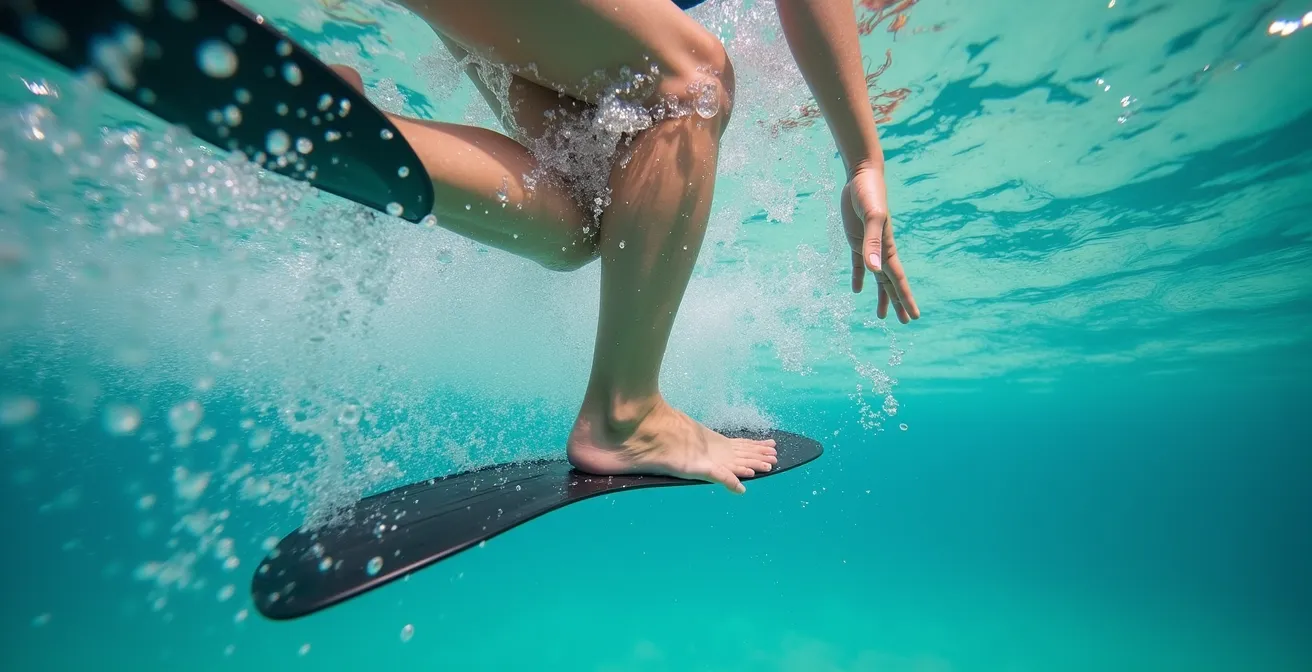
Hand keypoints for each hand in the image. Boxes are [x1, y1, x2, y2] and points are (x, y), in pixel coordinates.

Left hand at [842, 167, 919, 323]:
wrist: (861, 176)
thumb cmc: (870, 194)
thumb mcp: (872, 218)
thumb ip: (872, 243)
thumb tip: (874, 270)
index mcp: (888, 249)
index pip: (899, 280)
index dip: (906, 299)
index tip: (914, 316)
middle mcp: (881, 251)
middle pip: (891, 283)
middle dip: (898, 303)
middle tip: (905, 322)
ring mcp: (869, 246)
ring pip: (877, 278)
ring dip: (881, 296)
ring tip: (881, 316)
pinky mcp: (856, 240)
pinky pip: (858, 265)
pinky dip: (859, 278)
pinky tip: (857, 290)